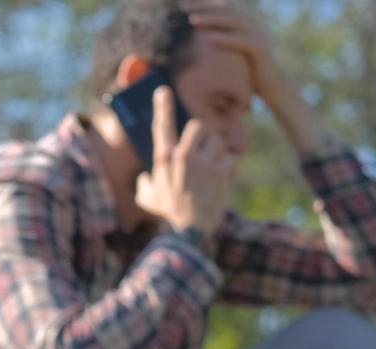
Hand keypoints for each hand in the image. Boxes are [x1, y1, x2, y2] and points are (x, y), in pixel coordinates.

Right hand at [133, 86, 236, 235]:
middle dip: (204, 135)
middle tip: (204, 150)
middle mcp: (182, 156)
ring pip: (218, 141)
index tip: (163, 90)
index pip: (161, 126)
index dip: (162, 107)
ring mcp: (203, 164)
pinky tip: (223, 182)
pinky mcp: (220, 173)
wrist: (187, 231)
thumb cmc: (167, 214)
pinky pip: (231, 159)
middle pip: (199, 125)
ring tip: (213, 170)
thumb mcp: (147, 198)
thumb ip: (144, 183)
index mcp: (164, 159)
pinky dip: (230, 169)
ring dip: (218, 152)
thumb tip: (144, 178)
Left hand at [182, 0, 279, 101]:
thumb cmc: (248, 74)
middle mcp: (253, 24)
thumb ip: (217, 44)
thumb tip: (191, 40)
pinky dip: (225, 38)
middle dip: (204, 6)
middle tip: (183, 8)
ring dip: (211, 19)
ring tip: (192, 20)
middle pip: (227, 8)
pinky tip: (208, 38)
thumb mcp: (230, 55)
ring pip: (234, 21)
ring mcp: (259, 34)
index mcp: (246, 22)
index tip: (182, 5)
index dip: (204, 3)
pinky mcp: (261, 49)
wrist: (274, 89)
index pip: (223, 6)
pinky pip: (242, 41)